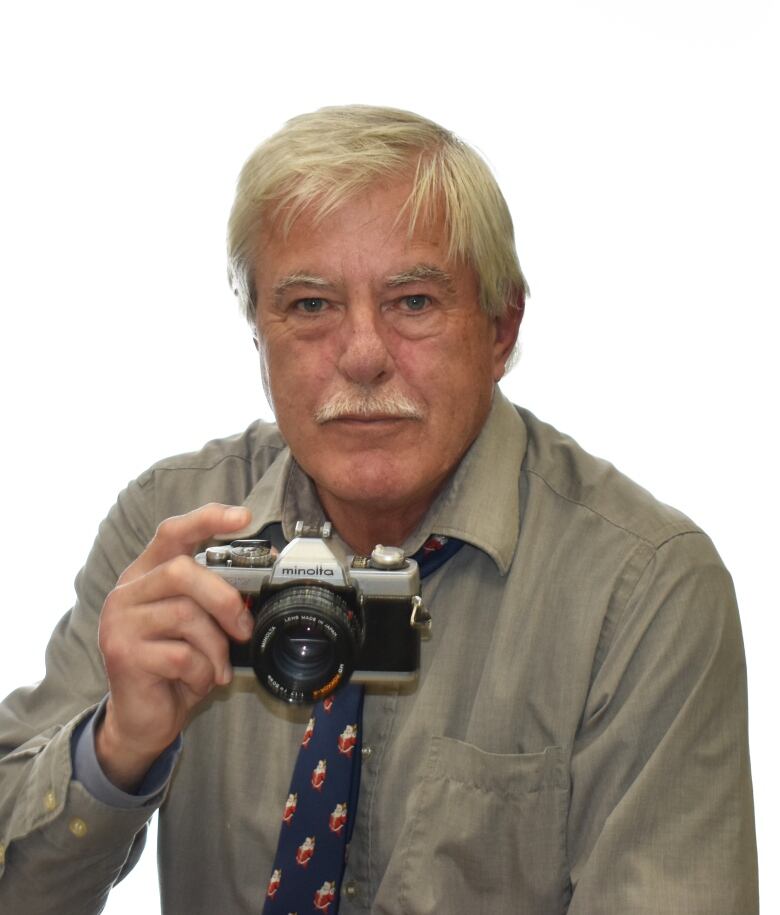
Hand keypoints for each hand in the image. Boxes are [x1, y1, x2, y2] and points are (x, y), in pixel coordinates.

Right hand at [95, 503, 251, 790]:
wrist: (144, 719)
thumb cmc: (176, 665)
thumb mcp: (198, 624)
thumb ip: (214, 596)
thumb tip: (260, 577)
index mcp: (146, 575)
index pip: (173, 533)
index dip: (207, 519)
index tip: (244, 517)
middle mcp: (127, 592)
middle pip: (182, 571)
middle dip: (224, 599)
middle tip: (244, 627)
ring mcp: (120, 622)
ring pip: (186, 615)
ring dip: (215, 646)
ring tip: (217, 666)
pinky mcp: (123, 654)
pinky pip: (182, 654)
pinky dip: (203, 671)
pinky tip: (200, 680)